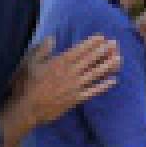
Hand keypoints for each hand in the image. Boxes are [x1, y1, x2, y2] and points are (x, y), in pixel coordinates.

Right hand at [7, 35, 122, 129]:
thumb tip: (52, 37)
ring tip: (119, 58)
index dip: (92, 43)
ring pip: (95, 74)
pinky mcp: (76, 99)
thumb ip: (42, 49)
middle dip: (103, 51)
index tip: (102, 37)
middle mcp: (70, 73)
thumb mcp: (30, 63)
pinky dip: (104, 86)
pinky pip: (93, 91)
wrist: (26, 109)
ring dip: (108, 66)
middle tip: (115, 43)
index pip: (79, 50)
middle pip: (90, 60)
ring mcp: (75, 86)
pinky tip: (114, 80)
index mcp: (59, 63)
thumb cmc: (25, 84)